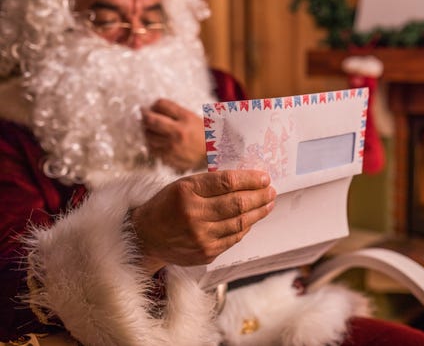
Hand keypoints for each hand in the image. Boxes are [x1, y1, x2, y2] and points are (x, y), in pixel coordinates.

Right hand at [130, 170, 275, 272]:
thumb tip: (246, 181)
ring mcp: (201, 237)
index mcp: (187, 192)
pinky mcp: (206, 253)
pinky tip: (251, 220)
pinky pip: (234, 238)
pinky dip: (245, 227)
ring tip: (268, 204)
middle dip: (260, 196)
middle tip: (271, 191)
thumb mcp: (183, 185)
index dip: (250, 179)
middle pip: (238, 204)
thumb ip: (212, 183)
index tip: (264, 177)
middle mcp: (194, 215)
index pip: (228, 182)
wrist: (146, 237)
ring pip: (240, 223)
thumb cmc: (167, 205)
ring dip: (258, 212)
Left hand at [141, 98, 205, 171]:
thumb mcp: (193, 117)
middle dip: (144, 116)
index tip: (152, 107)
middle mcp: (178, 131)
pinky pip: (152, 149)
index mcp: (186, 118)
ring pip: (148, 136)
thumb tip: (153, 108)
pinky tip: (156, 142)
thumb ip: (175, 112)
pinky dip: (151, 144)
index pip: (161, 104)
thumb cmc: (203, 133)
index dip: (154, 105)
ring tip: (151, 130)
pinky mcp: (169, 158)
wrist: (214, 153)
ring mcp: (173, 146)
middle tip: (144, 116)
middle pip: (150, 120)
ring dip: (147, 131)